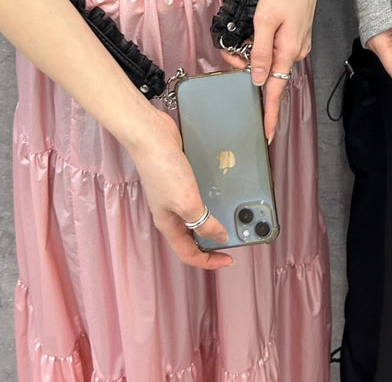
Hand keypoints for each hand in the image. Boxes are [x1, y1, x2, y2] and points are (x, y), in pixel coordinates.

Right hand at [128, 109, 233, 269]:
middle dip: (212, 242)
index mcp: (169, 224)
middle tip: (233, 239)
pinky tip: (222, 192)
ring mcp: (174, 194)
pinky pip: (198, 195)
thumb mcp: (187, 203)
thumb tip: (219, 237)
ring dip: (213, 219)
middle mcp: (170, 212)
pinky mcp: (180, 177)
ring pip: (196, 216)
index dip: (209, 261)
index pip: (188, 254)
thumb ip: (204, 223)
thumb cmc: (163, 170)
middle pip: (192, 237)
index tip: (229, 260)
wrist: (151, 135)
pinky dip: (211, 199)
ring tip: (232, 217)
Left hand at [221, 0, 319, 140]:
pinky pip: (277, 49)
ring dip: (253, 56)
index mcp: (289, 51)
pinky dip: (262, 47)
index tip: (268, 135)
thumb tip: (259, 80)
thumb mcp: (264, 21)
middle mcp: (296, 51)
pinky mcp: (297, 34)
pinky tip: (254, 35)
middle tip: (229, 55)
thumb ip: (260, 52)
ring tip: (237, 42)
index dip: (271, 114)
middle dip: (248, 71)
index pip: (277, 91)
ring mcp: (298, 43)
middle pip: (270, 74)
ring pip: (272, 60)